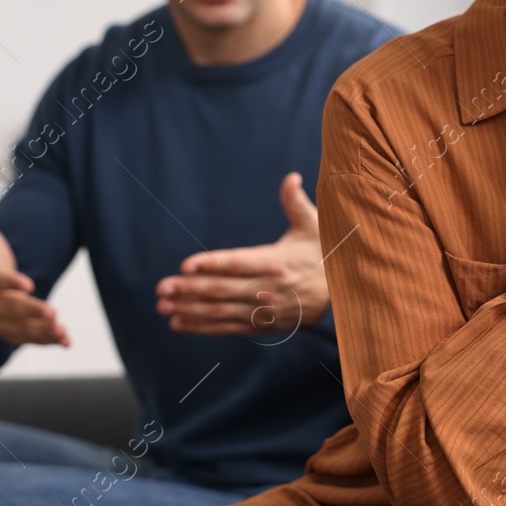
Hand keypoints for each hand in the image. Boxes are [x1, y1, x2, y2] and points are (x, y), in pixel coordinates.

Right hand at [0, 192, 69, 346]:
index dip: (9, 282)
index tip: (27, 284)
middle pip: (8, 309)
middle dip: (30, 311)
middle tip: (51, 312)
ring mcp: (0, 319)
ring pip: (19, 329)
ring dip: (40, 332)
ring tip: (61, 330)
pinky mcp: (12, 331)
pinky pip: (28, 339)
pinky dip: (46, 341)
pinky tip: (66, 341)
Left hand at [157, 172, 326, 335]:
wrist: (344, 296)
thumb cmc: (324, 254)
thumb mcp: (315, 226)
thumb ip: (296, 203)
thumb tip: (291, 177)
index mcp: (277, 261)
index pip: (238, 262)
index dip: (211, 264)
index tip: (185, 265)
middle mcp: (268, 288)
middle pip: (223, 290)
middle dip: (189, 289)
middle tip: (161, 288)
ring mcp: (264, 309)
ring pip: (221, 311)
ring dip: (190, 309)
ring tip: (163, 307)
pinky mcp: (262, 324)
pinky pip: (228, 327)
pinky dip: (203, 327)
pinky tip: (179, 323)